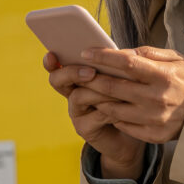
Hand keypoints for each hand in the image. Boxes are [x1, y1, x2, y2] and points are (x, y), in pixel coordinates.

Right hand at [43, 51, 144, 178]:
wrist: (133, 130)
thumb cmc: (127, 99)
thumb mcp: (122, 77)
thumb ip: (115, 66)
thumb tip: (123, 53)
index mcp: (78, 76)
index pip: (58, 65)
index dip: (51, 61)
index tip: (52, 54)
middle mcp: (72, 93)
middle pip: (58, 80)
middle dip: (72, 73)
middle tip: (91, 72)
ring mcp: (76, 112)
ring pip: (78, 96)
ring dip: (99, 92)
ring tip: (118, 91)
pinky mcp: (84, 128)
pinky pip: (93, 116)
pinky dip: (109, 110)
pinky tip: (123, 107)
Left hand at [75, 46, 183, 144]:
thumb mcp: (176, 59)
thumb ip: (149, 54)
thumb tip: (121, 52)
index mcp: (163, 75)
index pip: (125, 63)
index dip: (103, 57)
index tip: (86, 52)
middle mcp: (157, 98)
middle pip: (113, 87)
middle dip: (91, 78)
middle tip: (80, 73)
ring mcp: (154, 119)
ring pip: (113, 109)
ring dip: (98, 99)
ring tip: (90, 90)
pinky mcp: (153, 135)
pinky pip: (123, 124)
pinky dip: (112, 115)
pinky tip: (108, 107)